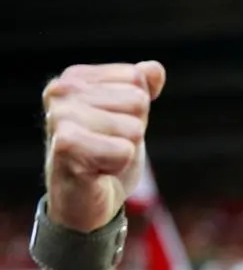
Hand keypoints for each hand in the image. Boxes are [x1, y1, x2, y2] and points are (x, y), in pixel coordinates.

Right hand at [43, 62, 165, 231]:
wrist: (85, 200)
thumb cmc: (107, 156)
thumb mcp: (130, 117)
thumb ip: (141, 89)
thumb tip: (155, 69)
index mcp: (75, 77)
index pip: (137, 80)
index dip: (136, 111)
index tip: (113, 128)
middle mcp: (61, 91)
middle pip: (137, 102)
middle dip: (133, 131)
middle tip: (108, 147)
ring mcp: (60, 117)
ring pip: (133, 128)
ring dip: (125, 150)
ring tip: (102, 158)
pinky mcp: (66, 146)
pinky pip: (124, 151)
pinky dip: (119, 166)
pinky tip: (98, 170)